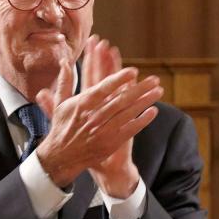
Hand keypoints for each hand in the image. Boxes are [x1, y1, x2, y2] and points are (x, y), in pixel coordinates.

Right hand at [35, 35, 162, 190]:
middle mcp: (94, 117)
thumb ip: (64, 82)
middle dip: (139, 89)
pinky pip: (130, 130)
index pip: (103, 89)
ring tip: (158, 91)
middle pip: (121, 100)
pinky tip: (153, 111)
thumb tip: (65, 61)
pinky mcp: (111, 143)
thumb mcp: (60, 104)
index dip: (118, 80)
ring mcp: (103, 131)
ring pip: (128, 114)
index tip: (133, 71)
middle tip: (154, 79)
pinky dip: (142, 120)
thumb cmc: (62, 127)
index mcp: (82, 105)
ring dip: (144, 101)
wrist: (62, 157)